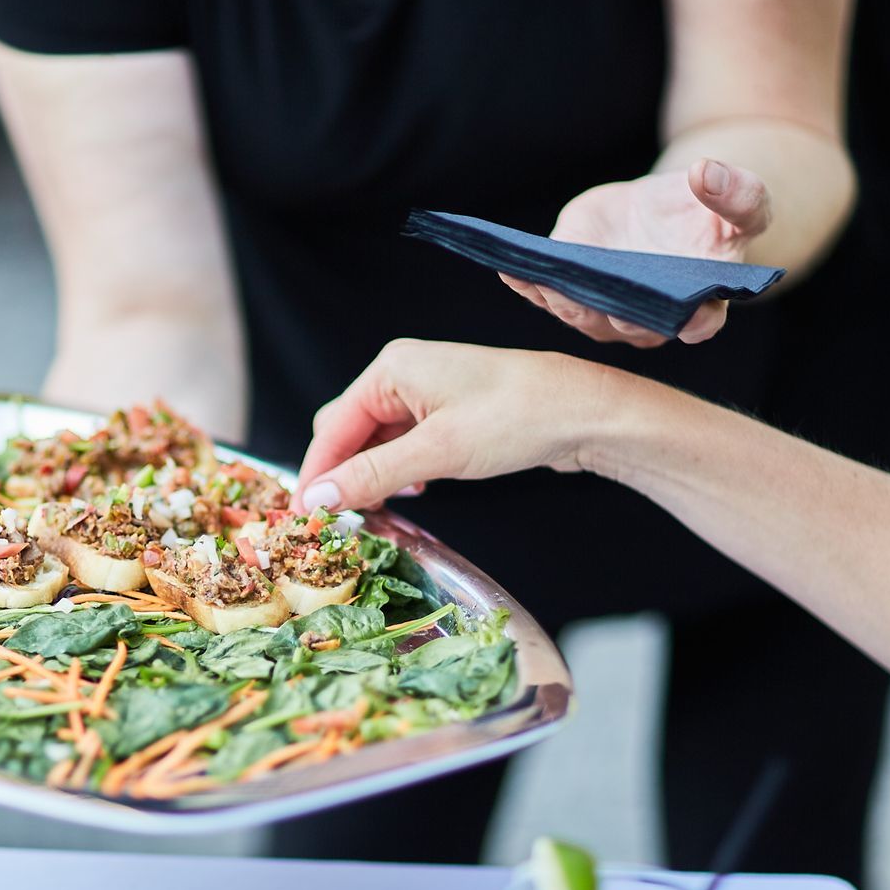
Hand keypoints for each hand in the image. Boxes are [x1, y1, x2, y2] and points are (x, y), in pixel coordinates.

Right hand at [293, 339, 626, 510]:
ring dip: (371, 476)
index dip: (315, 474)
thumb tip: (318, 498)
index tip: (304, 517)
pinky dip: (398, 471)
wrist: (584, 411)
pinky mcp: (448, 414)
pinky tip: (413, 490)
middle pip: (347, 432)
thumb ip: (372, 475)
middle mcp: (402, 375)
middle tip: (341, 520)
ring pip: (376, 442)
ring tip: (375, 512)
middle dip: (342, 475)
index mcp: (391, 369)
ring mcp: (426, 394)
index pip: (331, 428)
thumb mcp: (437, 451)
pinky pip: (404, 445)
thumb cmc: (515, 417)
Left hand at [503, 158, 772, 347]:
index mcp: (702, 305)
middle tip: (596, 288)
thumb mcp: (739, 199)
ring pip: (582, 315)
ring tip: (543, 276)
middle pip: (630, 324)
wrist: (663, 210)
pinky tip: (512, 269)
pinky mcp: (574, 296)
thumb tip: (707, 173)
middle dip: (611, 307)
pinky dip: (528, 284)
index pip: (700, 325)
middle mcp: (651, 322)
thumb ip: (740, 194)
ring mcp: (608, 315)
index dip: (691, 321)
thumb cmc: (705, 213)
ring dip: (561, 298)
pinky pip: (548, 297)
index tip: (683, 309)